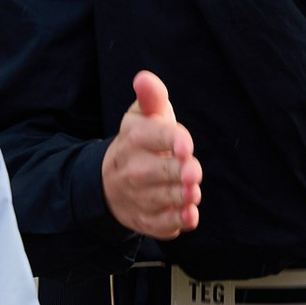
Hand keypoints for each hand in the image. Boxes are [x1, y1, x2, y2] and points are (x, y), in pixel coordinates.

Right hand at [103, 70, 200, 242]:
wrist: (111, 181)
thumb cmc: (140, 143)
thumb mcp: (142, 116)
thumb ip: (151, 97)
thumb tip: (144, 78)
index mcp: (134, 139)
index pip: (152, 137)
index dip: (171, 140)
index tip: (185, 144)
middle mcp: (132, 169)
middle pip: (158, 172)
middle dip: (178, 173)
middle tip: (194, 172)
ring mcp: (137, 197)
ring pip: (161, 200)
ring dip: (179, 198)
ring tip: (192, 192)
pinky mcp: (144, 220)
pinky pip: (160, 226)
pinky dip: (175, 223)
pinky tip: (189, 216)